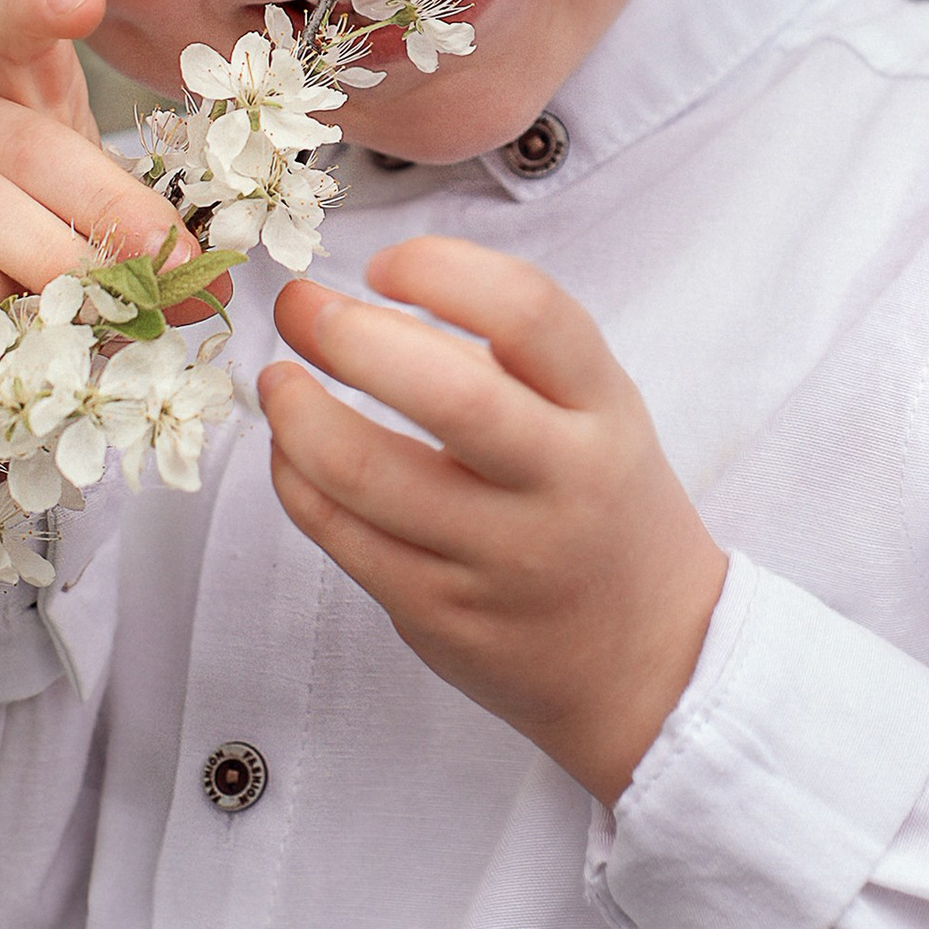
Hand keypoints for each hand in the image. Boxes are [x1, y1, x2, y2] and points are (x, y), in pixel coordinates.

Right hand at [0, 0, 199, 298]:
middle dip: (107, 210)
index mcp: (13, 96)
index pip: (10, 31)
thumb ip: (150, 241)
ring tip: (97, 309)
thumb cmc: (54, 258)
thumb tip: (207, 286)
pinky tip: (10, 324)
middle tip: (165, 262)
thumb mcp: (107, 231)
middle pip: (24, 145)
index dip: (40, 8)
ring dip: (49, 263)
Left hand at [261, 239, 727, 806]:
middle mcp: (560, 482)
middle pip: (447, 394)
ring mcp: (499, 557)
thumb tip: (364, 299)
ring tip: (279, 380)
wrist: (649, 662)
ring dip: (298, 415)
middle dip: (349, 335)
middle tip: (301, 307)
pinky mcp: (442, 615)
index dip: (441, 270)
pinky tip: (291, 452)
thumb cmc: (603, 507)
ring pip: (369, 475)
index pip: (529, 313)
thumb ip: (514, 356)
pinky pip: (343, 538)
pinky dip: (297, 482)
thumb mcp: (600, 414)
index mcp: (604, 410)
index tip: (384, 265)